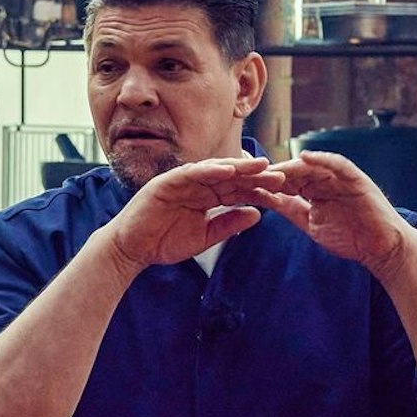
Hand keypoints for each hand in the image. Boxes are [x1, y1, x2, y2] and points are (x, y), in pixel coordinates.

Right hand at [104, 157, 286, 271]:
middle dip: (256, 176)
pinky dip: (208, 170)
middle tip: (282, 175)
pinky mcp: (166, 182)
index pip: (239, 191)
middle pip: (232, 177)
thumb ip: (229, 224)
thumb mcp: (205, 236)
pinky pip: (190, 173)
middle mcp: (198, 185)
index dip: (260, 191)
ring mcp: (182, 181)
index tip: (284, 193)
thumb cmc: (165, 241)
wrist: (133, 249)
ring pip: (215, 170)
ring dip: (238, 167)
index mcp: (208, 197)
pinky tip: (227, 170)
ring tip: (261, 166)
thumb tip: (257, 214)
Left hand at [251, 151, 416, 277]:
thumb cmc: (350, 238)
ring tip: (271, 167)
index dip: (264, 182)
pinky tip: (305, 158)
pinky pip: (337, 164)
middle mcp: (324, 179)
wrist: (379, 248)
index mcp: (313, 189)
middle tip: (249, 172)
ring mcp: (339, 177)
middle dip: (272, 171)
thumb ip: (289, 208)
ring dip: (291, 166)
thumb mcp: (310, 223)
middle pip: (294, 171)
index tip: (241, 183)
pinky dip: (322, 159)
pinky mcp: (355, 178)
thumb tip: (263, 197)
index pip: (285, 181)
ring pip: (312, 166)